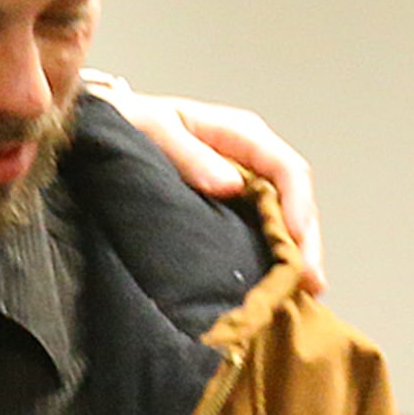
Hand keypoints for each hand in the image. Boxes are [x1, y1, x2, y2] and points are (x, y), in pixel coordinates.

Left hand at [87, 77, 324, 294]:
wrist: (103, 128)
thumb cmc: (129, 122)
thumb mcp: (154, 129)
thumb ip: (190, 155)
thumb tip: (230, 186)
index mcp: (240, 133)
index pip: (285, 168)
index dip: (297, 204)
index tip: (294, 240)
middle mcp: (250, 158)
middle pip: (294, 199)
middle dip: (305, 240)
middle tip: (311, 283)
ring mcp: (242, 182)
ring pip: (283, 218)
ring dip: (295, 253)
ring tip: (304, 293)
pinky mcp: (228, 205)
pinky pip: (259, 228)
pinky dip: (271, 254)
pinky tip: (277, 283)